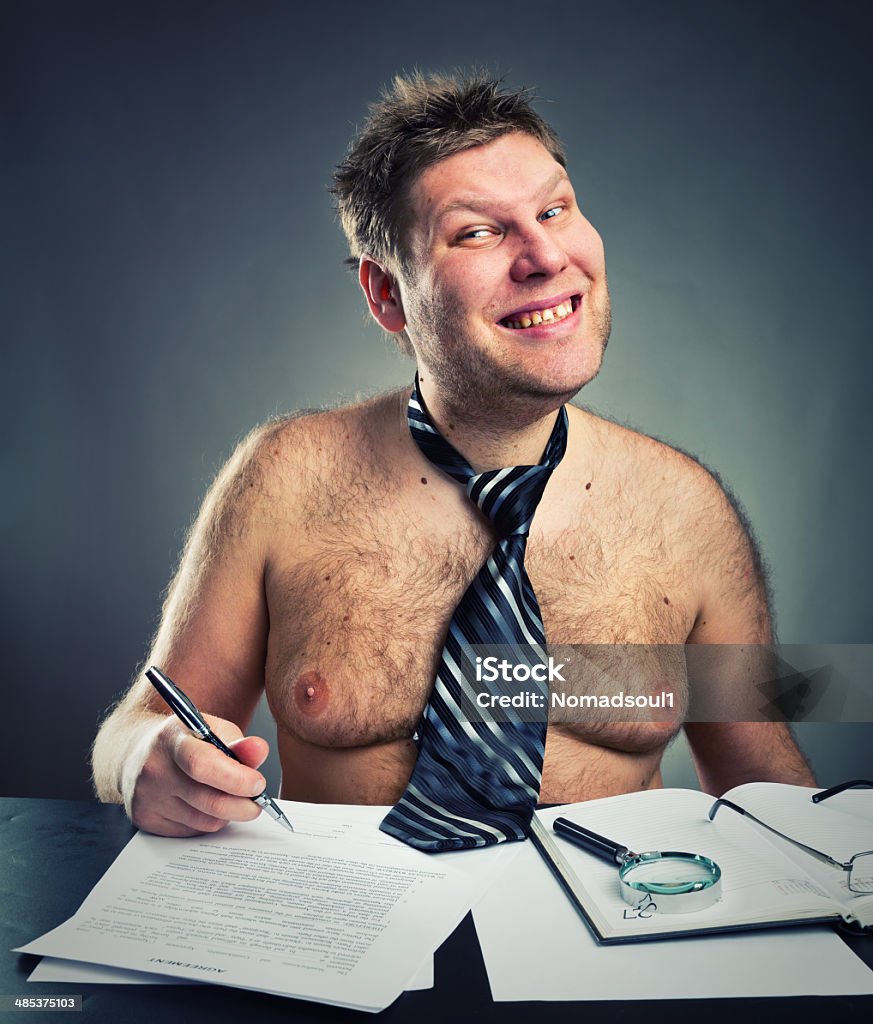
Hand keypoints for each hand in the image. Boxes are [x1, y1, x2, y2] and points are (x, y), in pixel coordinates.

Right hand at [122, 713, 270, 836]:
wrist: (140, 754)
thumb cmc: (185, 740)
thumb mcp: (211, 729)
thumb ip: (238, 743)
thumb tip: (260, 751)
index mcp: (171, 739)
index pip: (203, 765)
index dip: (236, 779)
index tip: (258, 784)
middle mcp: (154, 770)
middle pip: (208, 801)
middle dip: (243, 805)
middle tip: (258, 801)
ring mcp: (146, 798)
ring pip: (205, 822)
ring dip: (227, 814)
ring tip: (230, 798)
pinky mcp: (146, 821)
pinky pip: (192, 832)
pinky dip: (207, 822)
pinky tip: (204, 805)